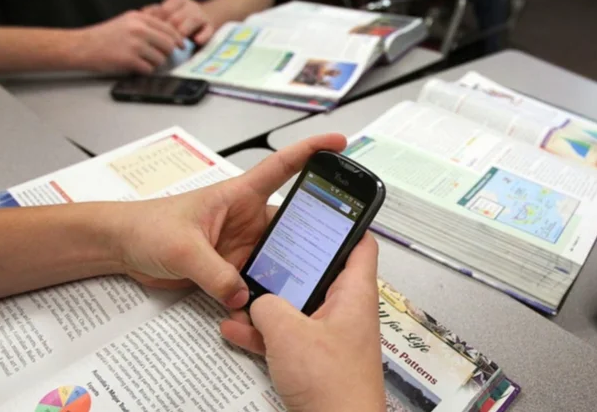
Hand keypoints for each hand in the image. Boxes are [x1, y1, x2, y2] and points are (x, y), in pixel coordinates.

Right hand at [72, 11, 184, 73]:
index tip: (180, 45)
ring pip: (160, 59)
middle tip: (160, 56)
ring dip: (154, 63)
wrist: (82, 46)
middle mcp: (138, 29)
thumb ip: (146, 24)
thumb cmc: (104, 36)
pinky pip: (149, 69)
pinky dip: (144, 70)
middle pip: (168, 45)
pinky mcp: (129, 59)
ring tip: (141, 61)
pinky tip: (134, 66)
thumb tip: (170, 32)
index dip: (177, 39)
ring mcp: (134, 44)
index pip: (169, 29)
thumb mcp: (126, 21)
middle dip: (167, 53)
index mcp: (139, 18)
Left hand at [113, 133, 346, 308]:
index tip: (338, 143)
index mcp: (239, 195)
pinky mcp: (231, 268)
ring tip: (305, 288)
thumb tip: (244, 296)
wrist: (121, 248)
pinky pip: (256, 281)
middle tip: (335, 253)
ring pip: (278, 257)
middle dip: (312, 236)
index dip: (311, 151)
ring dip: (287, 272)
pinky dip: (263, 295)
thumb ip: (215, 273)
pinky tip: (271, 309)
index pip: (282, 167)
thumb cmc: (147, 226)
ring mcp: (241, 245)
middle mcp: (246, 219)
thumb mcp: (182, 247)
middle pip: (291, 224)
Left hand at [144, 0, 215, 44]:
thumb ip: (156, 13)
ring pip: (192, 21)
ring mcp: (201, 16)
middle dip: (168, 31)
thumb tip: (140, 16)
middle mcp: (190, 5)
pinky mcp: (211, 26)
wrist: (211, 15)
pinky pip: (208, 31)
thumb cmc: (182, 18)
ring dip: (183, 33)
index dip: (155, 23)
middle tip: (159, 44)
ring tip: (176, 45)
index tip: (149, 34)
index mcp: (177, 0)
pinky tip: (197, 41)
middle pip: (176, 17)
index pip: (163, 9)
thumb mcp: (169, 12)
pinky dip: (203, 36)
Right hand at [220, 234, 385, 411]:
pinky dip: (263, 332)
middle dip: (286, 265)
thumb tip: (257, 301)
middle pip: (318, 272)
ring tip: (239, 292)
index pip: (360, 244)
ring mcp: (329, 335)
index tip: (320, 210)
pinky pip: (287, 335)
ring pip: (297, 305)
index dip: (344, 223)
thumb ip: (267, 306)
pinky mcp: (314, 359)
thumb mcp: (289, 333)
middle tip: (263, 250)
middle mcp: (344, 310)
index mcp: (354, 293)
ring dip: (267, 301)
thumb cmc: (334, 385)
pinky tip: (235, 329)